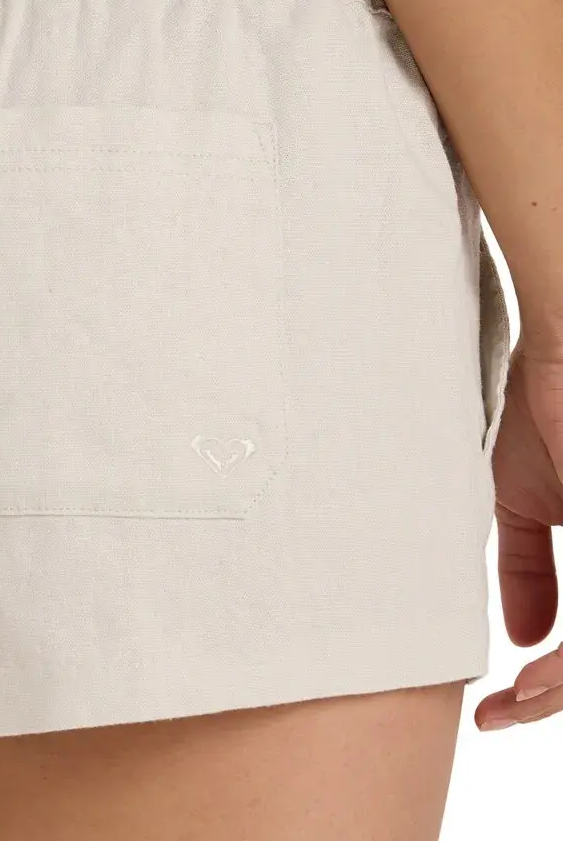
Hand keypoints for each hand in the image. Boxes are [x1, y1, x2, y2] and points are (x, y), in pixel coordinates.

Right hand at [474, 341, 562, 729]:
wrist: (554, 348)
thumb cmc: (537, 404)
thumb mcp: (520, 499)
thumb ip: (525, 567)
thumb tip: (521, 633)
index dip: (550, 681)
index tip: (501, 701)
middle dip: (554, 695)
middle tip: (504, 710)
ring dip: (561, 688)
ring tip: (515, 702)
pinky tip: (538, 679)